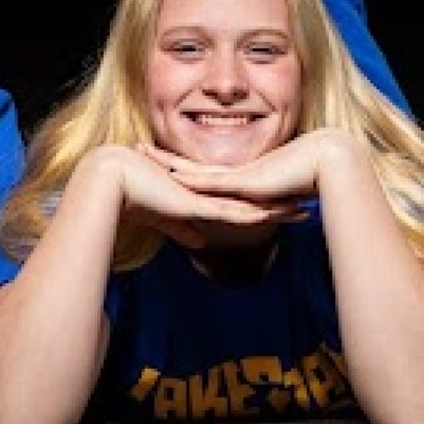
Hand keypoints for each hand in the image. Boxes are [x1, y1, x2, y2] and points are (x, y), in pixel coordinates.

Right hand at [93, 146, 302, 248]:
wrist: (114, 180)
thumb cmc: (136, 197)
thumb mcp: (167, 218)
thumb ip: (184, 229)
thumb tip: (202, 244)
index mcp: (207, 197)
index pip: (245, 203)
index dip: (268, 205)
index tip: (290, 207)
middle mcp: (211, 195)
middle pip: (255, 201)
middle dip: (283, 204)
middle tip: (309, 205)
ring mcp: (206, 198)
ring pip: (250, 205)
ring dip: (277, 210)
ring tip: (304, 211)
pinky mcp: (195, 204)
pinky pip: (228, 211)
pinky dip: (250, 214)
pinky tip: (270, 215)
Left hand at [138, 130, 344, 206]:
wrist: (329, 160)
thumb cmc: (310, 175)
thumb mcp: (281, 195)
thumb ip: (268, 203)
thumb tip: (262, 212)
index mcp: (238, 179)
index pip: (203, 174)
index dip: (181, 165)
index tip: (160, 159)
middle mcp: (234, 176)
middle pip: (192, 168)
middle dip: (165, 159)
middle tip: (139, 146)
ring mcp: (238, 179)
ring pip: (197, 171)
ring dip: (170, 164)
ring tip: (146, 152)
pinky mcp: (247, 184)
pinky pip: (216, 184)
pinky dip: (196, 180)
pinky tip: (175, 177)